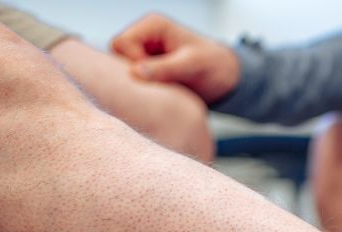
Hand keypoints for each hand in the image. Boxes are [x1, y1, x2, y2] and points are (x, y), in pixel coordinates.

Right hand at [111, 13, 240, 103]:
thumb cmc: (214, 65)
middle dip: (132, 74)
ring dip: (137, 84)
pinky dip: (142, 90)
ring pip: (121, 71)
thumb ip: (166, 68)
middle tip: (157, 87)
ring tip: (162, 90)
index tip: (154, 77)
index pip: (121, 43)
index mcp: (152, 25)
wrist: (225, 78)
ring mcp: (142, 53)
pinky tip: (160, 95)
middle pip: (116, 57)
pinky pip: (131, 81)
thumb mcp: (193, 65)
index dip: (132, 63)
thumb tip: (135, 72)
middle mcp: (143, 36)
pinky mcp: (145, 69)